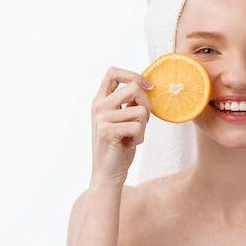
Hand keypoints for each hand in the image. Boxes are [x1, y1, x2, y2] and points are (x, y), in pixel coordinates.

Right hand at [90, 67, 152, 184]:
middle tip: (143, 120)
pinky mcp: (107, 132)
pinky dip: (140, 138)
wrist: (107, 173)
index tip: (147, 86)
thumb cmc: (119, 145)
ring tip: (132, 136)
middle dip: (147, 104)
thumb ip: (128, 102)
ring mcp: (101, 118)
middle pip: (134, 87)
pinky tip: (129, 144)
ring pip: (140, 110)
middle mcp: (98, 106)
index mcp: (101, 100)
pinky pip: (138, 127)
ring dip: (143, 126)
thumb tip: (147, 85)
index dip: (133, 75)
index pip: (113, 72)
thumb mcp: (123, 119)